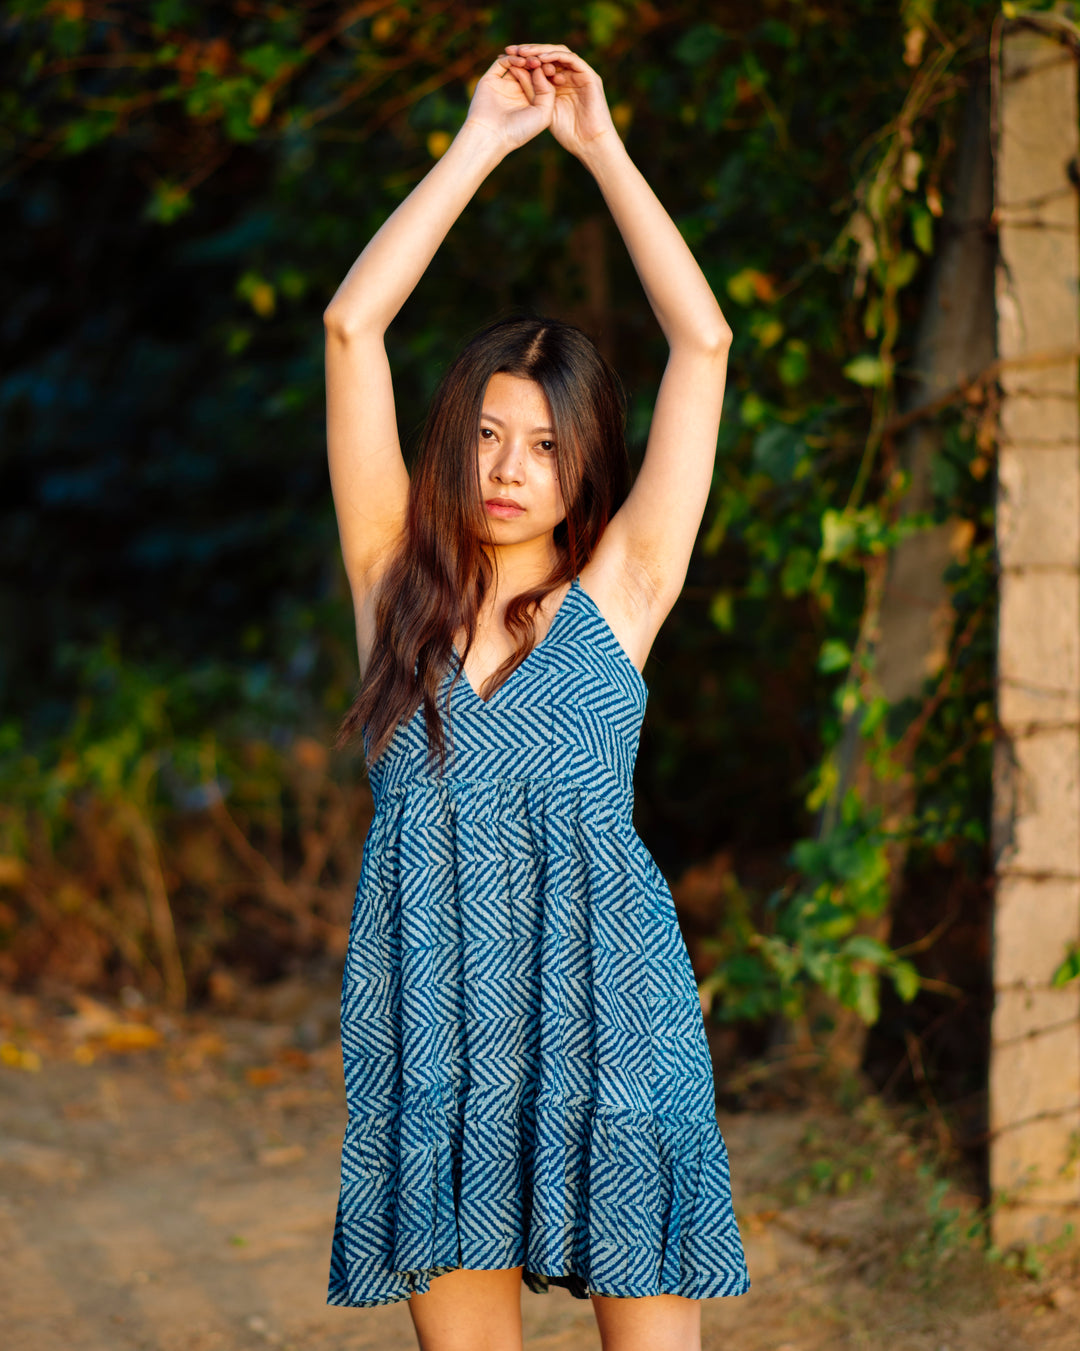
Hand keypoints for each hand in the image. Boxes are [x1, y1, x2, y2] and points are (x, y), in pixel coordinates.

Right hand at [463, 52, 553, 151]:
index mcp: (530, 101)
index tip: (560, 75)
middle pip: (531, 70)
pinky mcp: (490, 79)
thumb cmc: (519, 131)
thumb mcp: (543, 114)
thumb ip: (548, 91)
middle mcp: (517, 92)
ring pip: (518, 64)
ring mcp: (503, 85)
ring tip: (535, 62)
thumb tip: (540, 68)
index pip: (543, 81)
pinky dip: (513, 59)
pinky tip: (522, 62)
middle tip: (548, 65)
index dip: (551, 76)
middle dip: (540, 65)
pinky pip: (503, 63)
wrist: (492, 136)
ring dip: (527, 59)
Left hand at [501, 45, 617, 157]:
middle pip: (548, 55)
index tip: (505, 57)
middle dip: (529, 51)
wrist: (589, 144)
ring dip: (541, 51)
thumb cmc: (568, 132)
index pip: (539, 64)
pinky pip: (571, 59)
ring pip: (559, 53)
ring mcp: (580, 75)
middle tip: (511, 50)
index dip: (523, 59)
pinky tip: (542, 59)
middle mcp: (569, 76)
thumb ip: (532, 90)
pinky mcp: (589, 76)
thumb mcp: (542, 109)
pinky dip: (556, 56)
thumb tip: (514, 70)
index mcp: (558, 83)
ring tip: (524, 52)